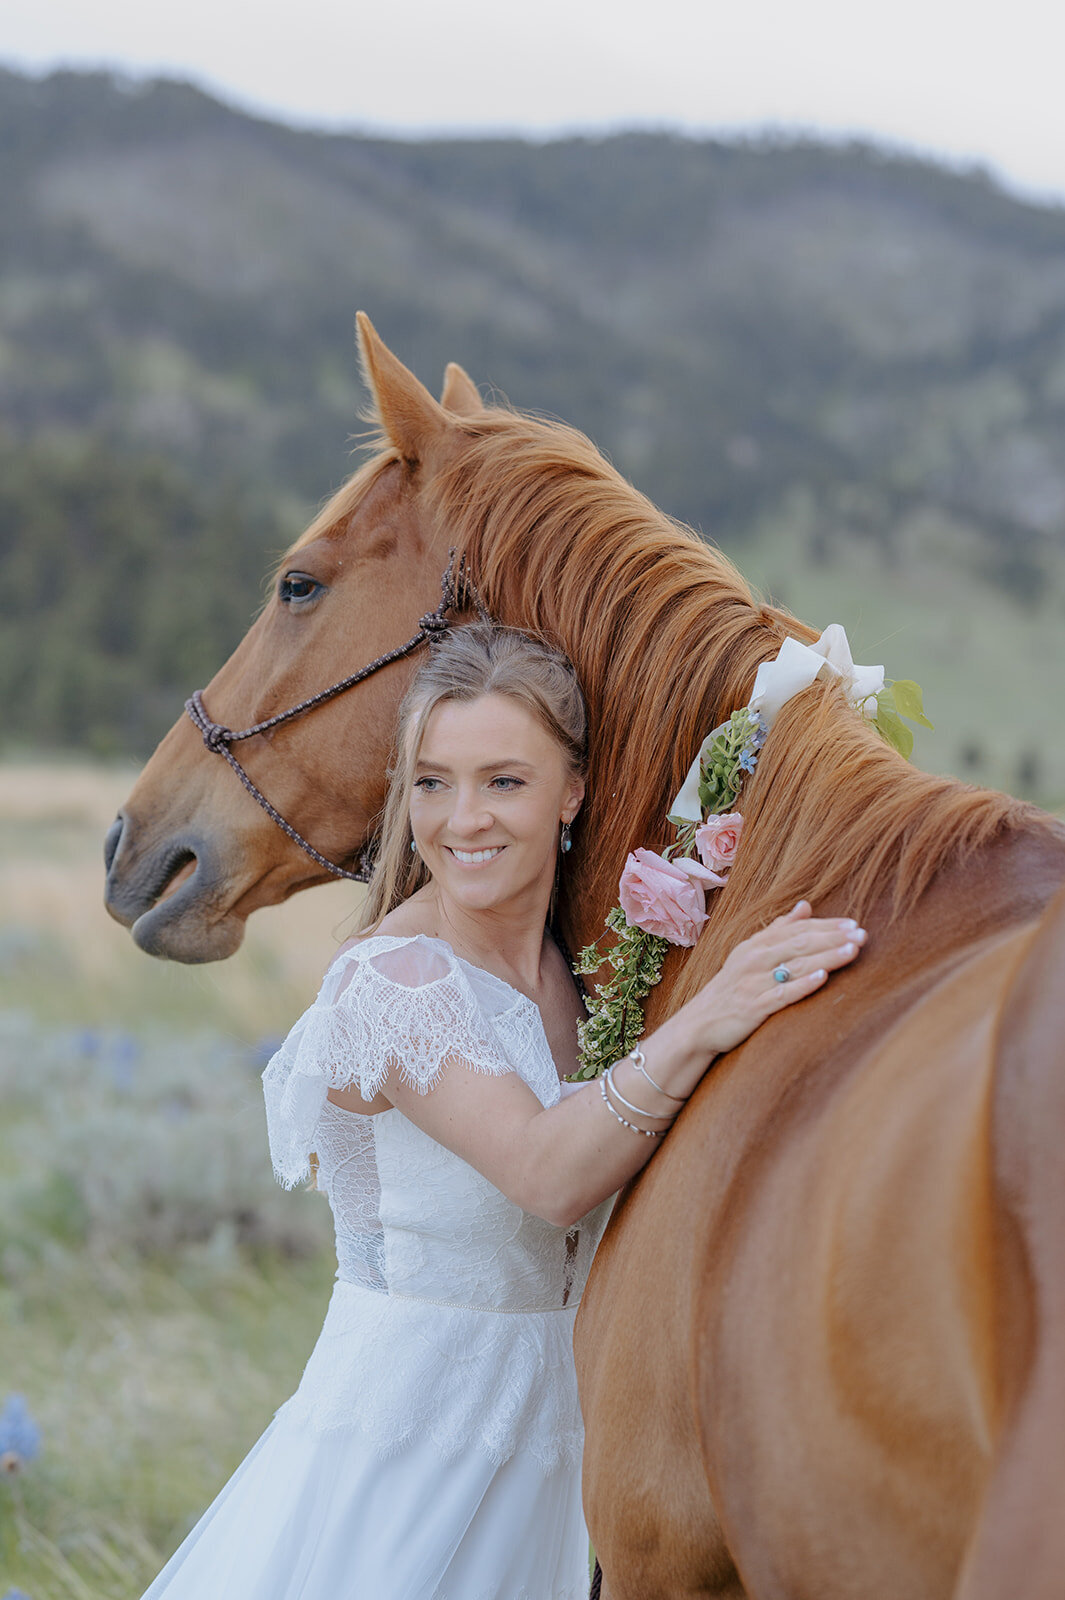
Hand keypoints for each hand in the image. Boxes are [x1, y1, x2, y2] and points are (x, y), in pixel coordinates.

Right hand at [695, 900, 864, 1055]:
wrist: (699, 1024)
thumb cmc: (731, 988)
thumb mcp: (749, 954)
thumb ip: (778, 930)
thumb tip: (805, 905)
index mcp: (755, 945)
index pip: (796, 929)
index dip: (825, 926)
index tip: (853, 923)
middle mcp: (754, 960)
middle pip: (799, 944)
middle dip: (832, 938)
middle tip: (861, 934)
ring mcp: (752, 983)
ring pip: (795, 966)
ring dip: (826, 957)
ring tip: (852, 950)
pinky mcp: (753, 1007)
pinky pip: (781, 994)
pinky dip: (802, 984)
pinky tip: (822, 977)